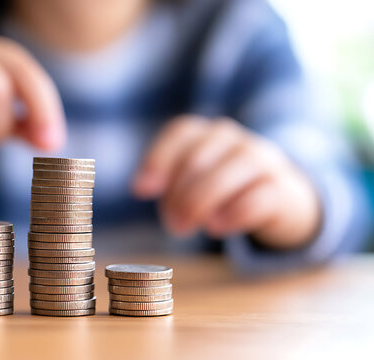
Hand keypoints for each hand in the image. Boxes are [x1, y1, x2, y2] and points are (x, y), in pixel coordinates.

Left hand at [131, 115, 320, 249]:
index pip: (180, 132)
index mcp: (207, 133)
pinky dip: (232, 214)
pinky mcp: (281, 190)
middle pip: (197, 159)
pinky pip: (256, 198)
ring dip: (199, 204)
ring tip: (186, 227)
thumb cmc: (223, 190)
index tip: (141, 190)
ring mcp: (261, 161)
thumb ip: (169, 183)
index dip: (158, 159)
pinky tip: (216, 228)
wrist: (282, 199)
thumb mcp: (194, 181)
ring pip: (225, 176)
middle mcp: (233, 140)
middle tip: (171, 223)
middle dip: (177, 195)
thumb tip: (141, 187)